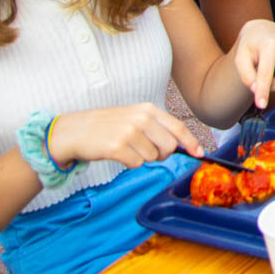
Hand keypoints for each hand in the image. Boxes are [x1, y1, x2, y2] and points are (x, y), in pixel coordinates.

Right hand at [48, 103, 203, 167]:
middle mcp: (141, 118)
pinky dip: (129, 163)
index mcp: (147, 109)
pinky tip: (117, 154)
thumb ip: (156, 128)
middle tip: (145, 151)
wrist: (74, 130)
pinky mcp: (117, 147)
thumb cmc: (106, 126)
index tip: (200, 153)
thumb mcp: (133, 118)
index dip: (191, 142)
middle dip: (162, 154)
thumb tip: (179, 145)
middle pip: (169, 146)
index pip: (177, 127)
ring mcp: (129, 132)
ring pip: (152, 157)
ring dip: (141, 158)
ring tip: (125, 148)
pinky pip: (136, 164)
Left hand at [232, 19, 274, 108]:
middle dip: (272, 87)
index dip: (263, 91)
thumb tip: (258, 90)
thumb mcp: (241, 59)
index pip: (266, 74)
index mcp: (269, 44)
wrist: (263, 30)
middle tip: (264, 79)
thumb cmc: (251, 46)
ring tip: (273, 70)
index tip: (261, 104)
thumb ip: (246, 76)